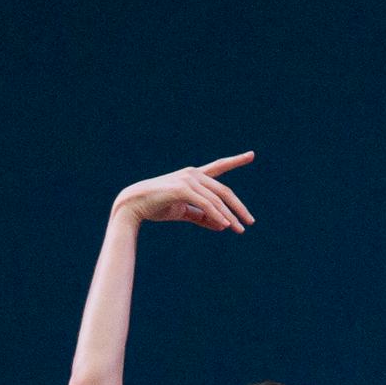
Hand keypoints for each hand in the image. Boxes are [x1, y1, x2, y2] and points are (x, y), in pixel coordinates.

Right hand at [114, 153, 255, 232]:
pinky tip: (225, 225)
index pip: (219, 166)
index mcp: (194, 176)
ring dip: (229, 216)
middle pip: (224, 191)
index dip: (235, 160)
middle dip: (238, 207)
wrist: (134, 205)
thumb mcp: (183, 211)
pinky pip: (205, 204)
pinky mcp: (182, 189)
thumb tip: (224, 225)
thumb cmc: (157, 206)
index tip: (251, 155)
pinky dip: (216, 215)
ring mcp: (188, 180)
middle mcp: (193, 174)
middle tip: (250, 222)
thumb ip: (203, 216)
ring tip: (238, 229)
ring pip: (216, 199)